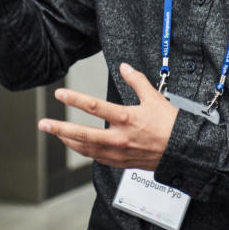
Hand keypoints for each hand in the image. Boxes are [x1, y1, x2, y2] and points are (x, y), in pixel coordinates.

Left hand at [38, 63, 178, 170]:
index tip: (60, 94)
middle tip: (43, 124)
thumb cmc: (171, 125)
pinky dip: (84, 151)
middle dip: (60, 128)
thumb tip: (125, 67)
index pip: (95, 107)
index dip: (75, 99)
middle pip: (83, 134)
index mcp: (128, 119)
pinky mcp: (122, 162)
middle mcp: (120, 138)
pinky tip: (77, 146)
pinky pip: (97, 158)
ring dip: (69, 141)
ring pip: (87, 149)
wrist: (184, 151)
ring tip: (56, 133)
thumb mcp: (155, 98)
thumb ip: (137, 81)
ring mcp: (119, 152)